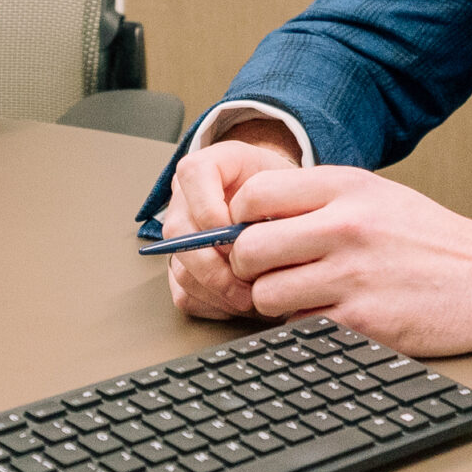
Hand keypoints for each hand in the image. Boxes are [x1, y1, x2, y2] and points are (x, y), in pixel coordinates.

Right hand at [162, 123, 303, 319]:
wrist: (285, 207)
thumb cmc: (288, 196)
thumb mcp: (293, 185)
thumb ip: (278, 203)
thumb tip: (263, 242)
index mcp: (210, 166)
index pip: (194, 174)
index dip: (213, 210)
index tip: (244, 236)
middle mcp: (186, 198)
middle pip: (178, 232)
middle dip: (216, 266)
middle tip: (250, 283)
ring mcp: (181, 235)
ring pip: (181, 269)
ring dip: (218, 291)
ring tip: (254, 296)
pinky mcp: (183, 267)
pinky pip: (185, 294)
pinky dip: (214, 305)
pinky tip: (241, 302)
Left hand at [221, 165, 471, 356]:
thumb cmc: (429, 240)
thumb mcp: (374, 196)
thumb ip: (314, 201)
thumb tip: (244, 219)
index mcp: (344, 187)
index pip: (253, 193)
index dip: (238, 218)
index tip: (251, 233)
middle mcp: (345, 226)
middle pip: (248, 249)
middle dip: (247, 268)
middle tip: (267, 274)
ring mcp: (353, 275)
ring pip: (266, 295)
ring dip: (273, 304)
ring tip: (302, 298)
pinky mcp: (362, 321)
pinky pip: (299, 329)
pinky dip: (305, 328)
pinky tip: (330, 316)